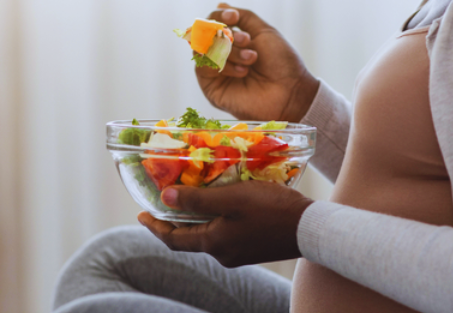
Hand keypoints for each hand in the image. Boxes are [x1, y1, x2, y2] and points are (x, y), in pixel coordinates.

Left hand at [138, 182, 313, 266]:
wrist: (310, 229)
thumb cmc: (270, 209)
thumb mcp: (231, 198)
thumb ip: (197, 200)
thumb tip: (164, 199)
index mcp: (213, 243)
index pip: (173, 239)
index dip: (155, 227)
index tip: (141, 214)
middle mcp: (222, 254)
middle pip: (189, 238)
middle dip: (174, 221)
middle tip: (164, 203)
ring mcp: (238, 254)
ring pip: (208, 236)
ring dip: (197, 219)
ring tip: (192, 198)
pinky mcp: (252, 250)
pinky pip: (225, 235)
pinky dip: (215, 221)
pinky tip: (222, 205)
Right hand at [199, 4, 319, 122]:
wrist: (291, 91)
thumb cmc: (282, 63)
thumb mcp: (264, 32)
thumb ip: (243, 17)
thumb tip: (220, 4)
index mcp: (232, 42)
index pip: (212, 23)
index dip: (219, 17)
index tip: (234, 16)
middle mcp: (221, 55)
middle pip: (205, 35)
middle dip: (227, 36)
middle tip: (248, 41)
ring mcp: (215, 72)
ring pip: (204, 51)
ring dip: (229, 51)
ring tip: (252, 58)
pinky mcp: (211, 89)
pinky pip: (203, 69)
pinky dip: (224, 65)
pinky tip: (243, 70)